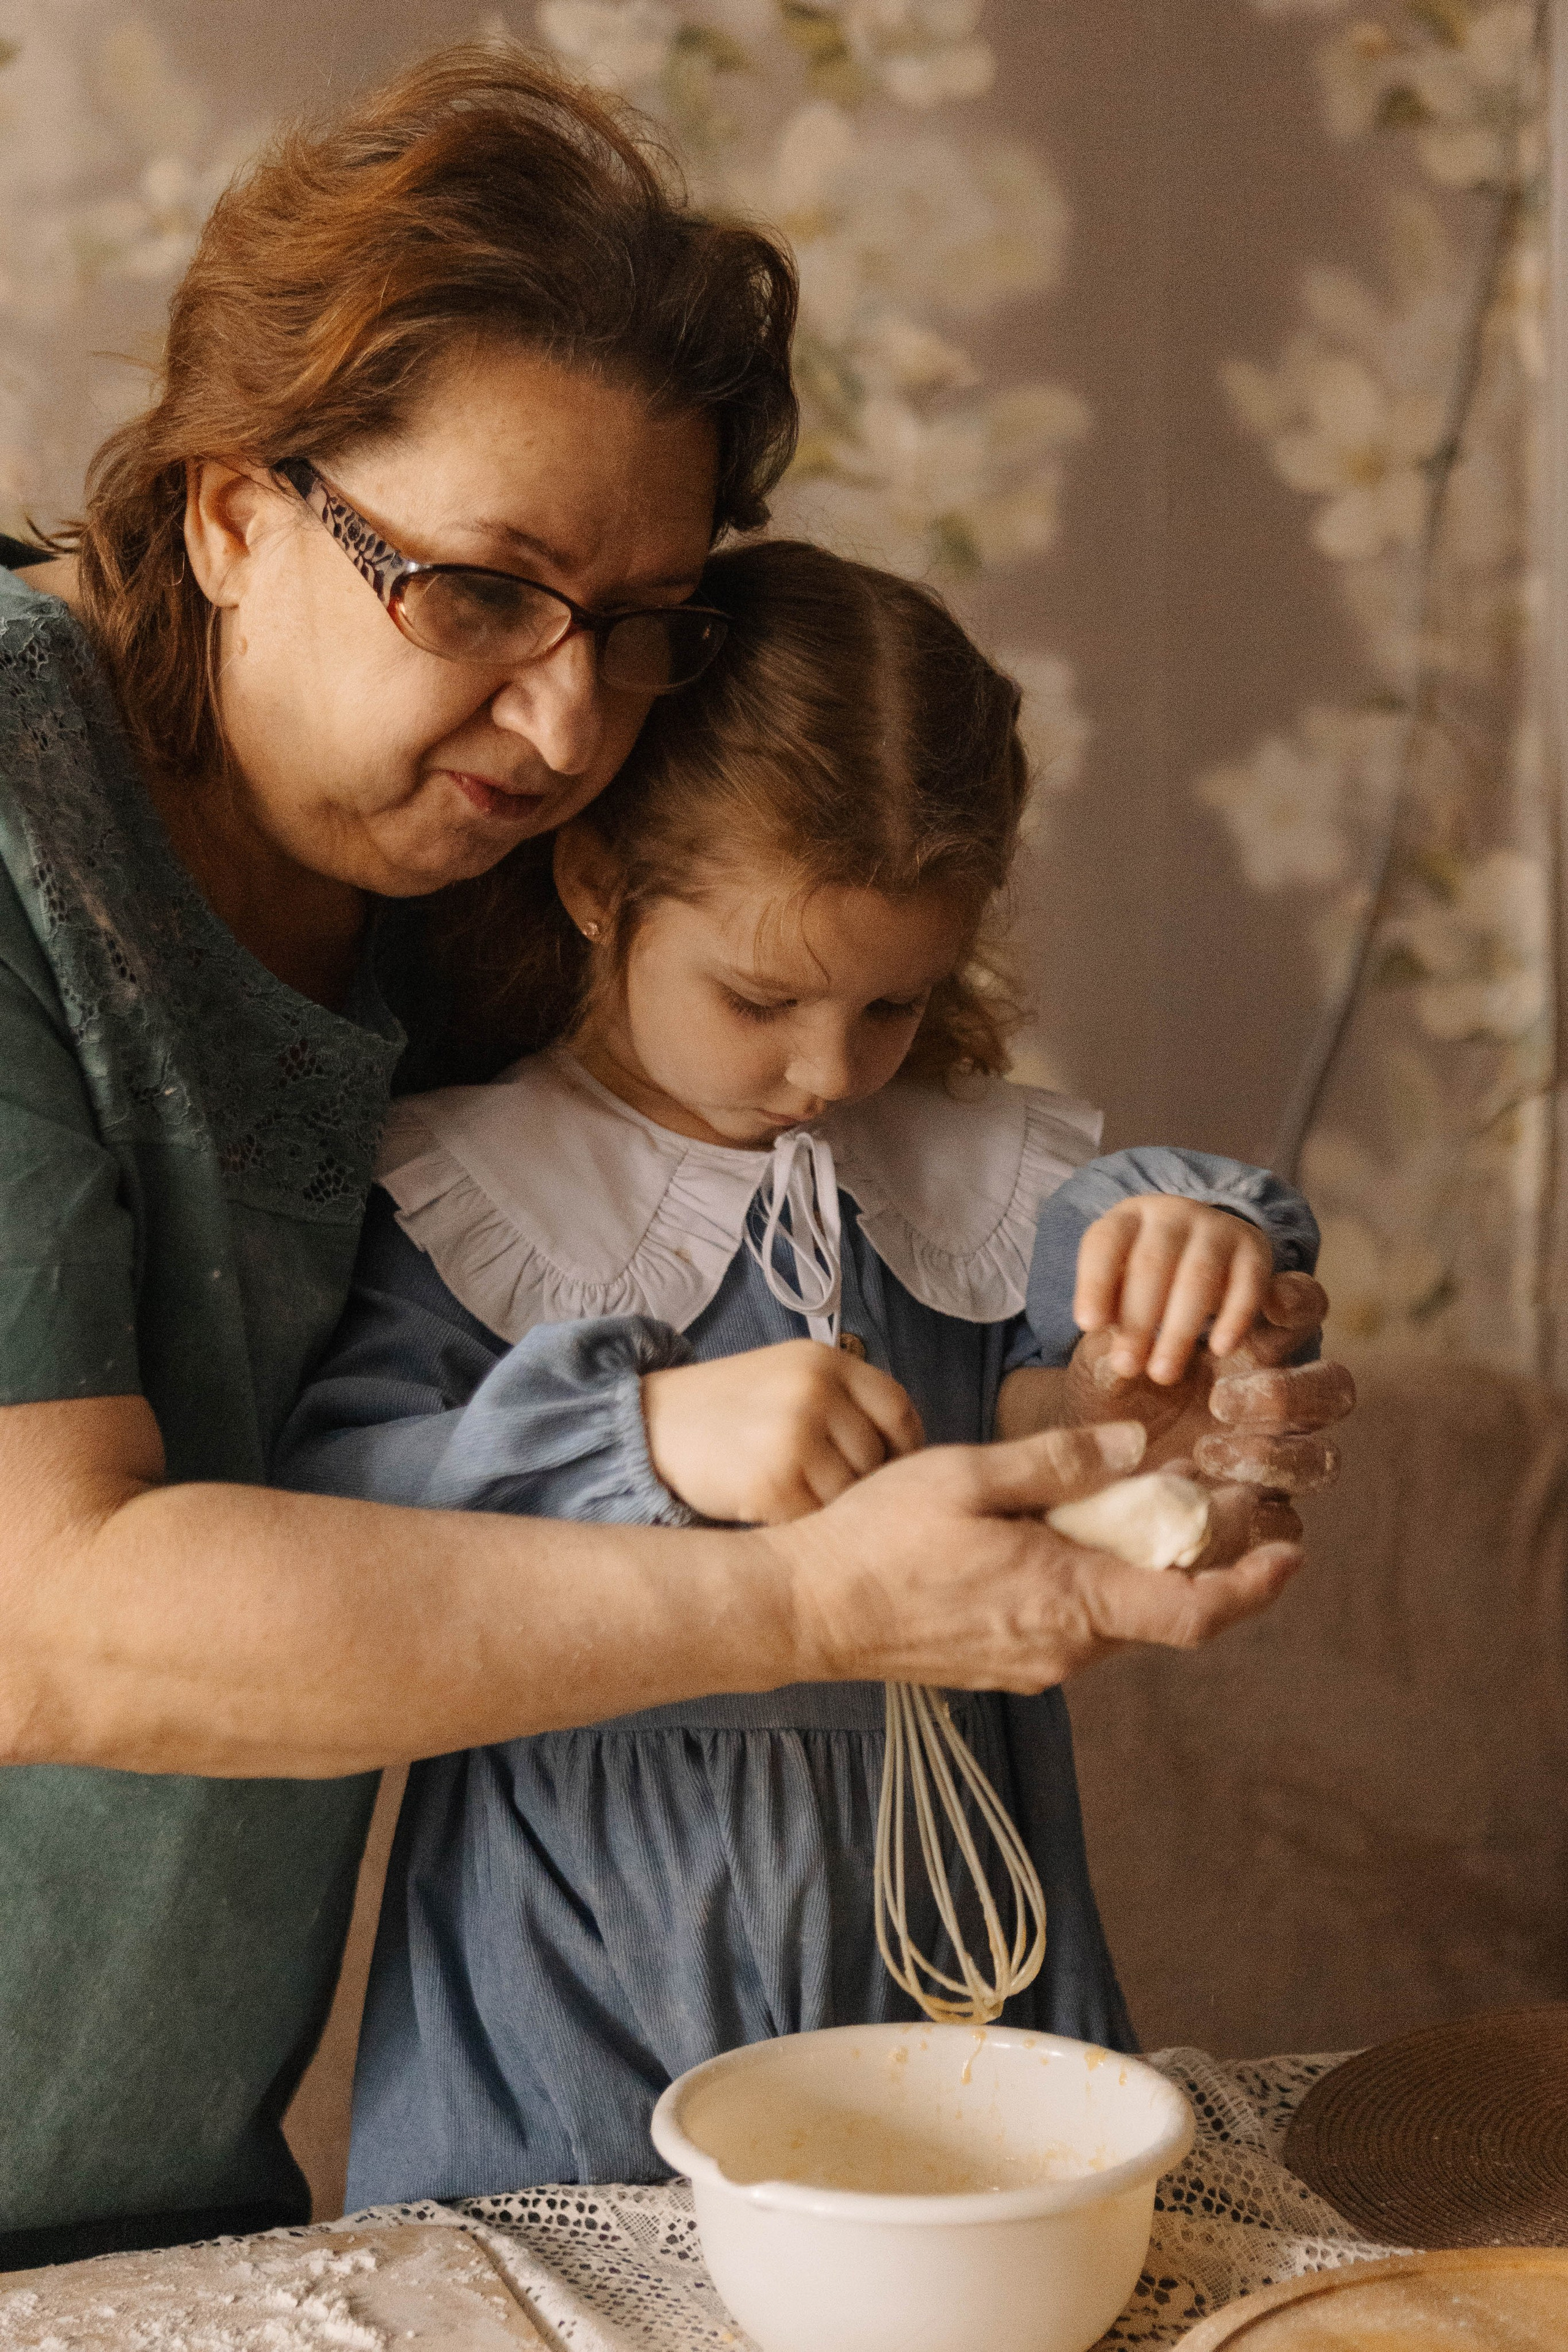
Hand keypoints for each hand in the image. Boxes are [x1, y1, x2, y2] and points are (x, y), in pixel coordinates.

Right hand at [642, 1339, 924, 1522]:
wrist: (653, 1425)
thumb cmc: (731, 1409)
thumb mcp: (792, 1377)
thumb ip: (846, 1402)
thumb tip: (912, 1462)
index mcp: (826, 1362)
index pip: (900, 1412)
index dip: (903, 1451)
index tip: (891, 1474)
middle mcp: (815, 1392)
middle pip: (878, 1459)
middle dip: (864, 1487)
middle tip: (834, 1495)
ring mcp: (794, 1436)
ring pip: (852, 1497)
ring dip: (834, 1512)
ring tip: (800, 1502)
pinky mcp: (772, 1483)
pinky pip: (816, 1521)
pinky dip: (803, 1528)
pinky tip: (776, 1513)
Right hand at [770, 1419, 1303, 1692]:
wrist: (805, 1613)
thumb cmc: (879, 1537)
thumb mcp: (970, 1474)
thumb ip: (1059, 1462)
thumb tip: (1135, 1450)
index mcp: (1068, 1600)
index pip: (1194, 1612)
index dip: (1256, 1587)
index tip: (1292, 1553)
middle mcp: (1063, 1649)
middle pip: (1159, 1612)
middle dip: (1190, 1560)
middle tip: (1199, 1496)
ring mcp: (1031, 1665)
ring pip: (1113, 1620)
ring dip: (1131, 1570)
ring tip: (1117, 1507)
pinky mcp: (1003, 1666)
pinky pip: (1071, 1627)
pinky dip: (1088, 1585)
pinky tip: (1052, 1538)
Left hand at [1063, 1271, 1354, 1535]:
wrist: (1088, 1469)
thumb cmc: (1105, 1397)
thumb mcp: (1099, 1366)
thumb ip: (1116, 1350)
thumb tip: (1123, 1347)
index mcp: (1251, 1346)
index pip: (1303, 1312)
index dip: (1301, 1303)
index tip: (1272, 1305)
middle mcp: (1276, 1401)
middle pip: (1334, 1389)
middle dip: (1289, 1393)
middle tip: (1220, 1399)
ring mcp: (1275, 1459)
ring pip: (1323, 1459)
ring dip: (1273, 1455)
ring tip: (1205, 1452)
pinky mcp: (1259, 1515)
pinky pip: (1288, 1525)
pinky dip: (1260, 1518)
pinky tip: (1212, 1503)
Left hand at [1074, 1195, 1275, 1383]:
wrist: (1211, 1239)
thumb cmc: (1151, 1271)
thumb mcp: (1122, 1275)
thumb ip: (1110, 1301)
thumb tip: (1100, 1333)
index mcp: (1129, 1217)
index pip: (1105, 1243)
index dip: (1096, 1283)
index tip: (1088, 1325)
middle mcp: (1172, 1214)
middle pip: (1151, 1263)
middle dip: (1137, 1319)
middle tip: (1126, 1366)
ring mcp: (1216, 1227)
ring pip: (1198, 1276)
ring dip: (1178, 1330)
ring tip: (1162, 1373)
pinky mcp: (1254, 1248)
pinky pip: (1247, 1283)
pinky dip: (1234, 1317)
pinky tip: (1220, 1349)